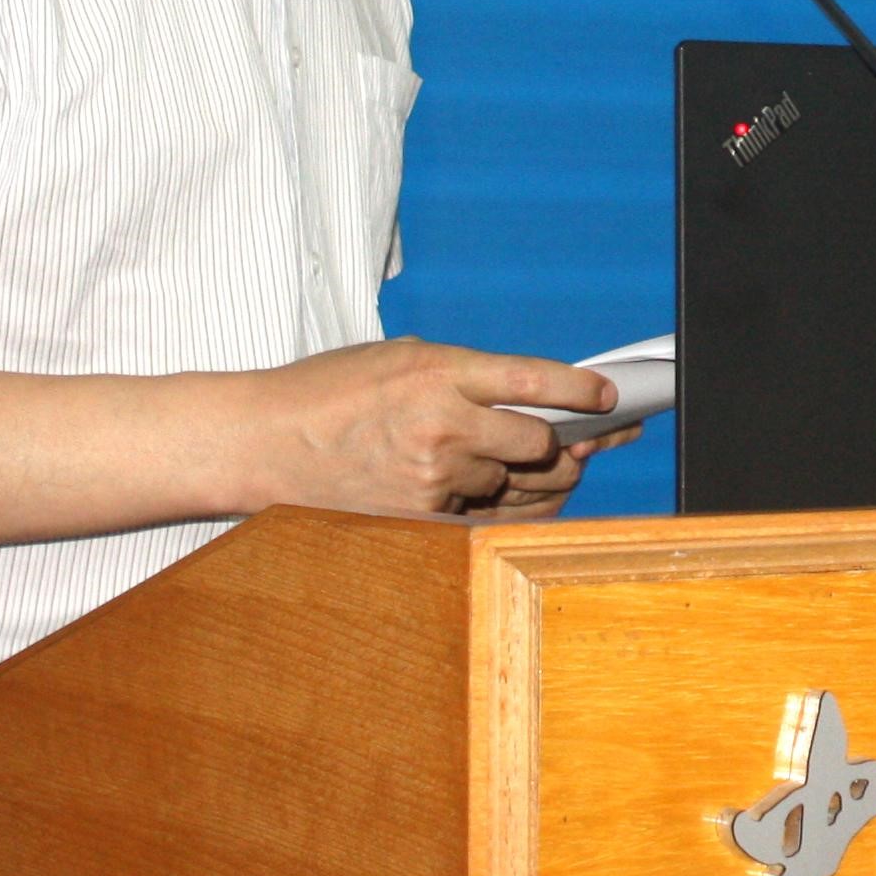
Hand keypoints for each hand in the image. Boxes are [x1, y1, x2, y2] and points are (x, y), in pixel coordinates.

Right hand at [239, 339, 617, 518]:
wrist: (265, 441)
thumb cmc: (334, 391)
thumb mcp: (402, 358)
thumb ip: (466, 375)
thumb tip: (533, 397)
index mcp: (437, 370)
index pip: (531, 382)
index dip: (581, 391)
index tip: (609, 396)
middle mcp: (440, 425)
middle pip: (539, 444)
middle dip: (564, 442)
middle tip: (583, 439)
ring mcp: (431, 477)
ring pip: (517, 482)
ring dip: (532, 475)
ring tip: (540, 463)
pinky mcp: (420, 517)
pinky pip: (490, 517)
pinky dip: (507, 505)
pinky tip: (516, 494)